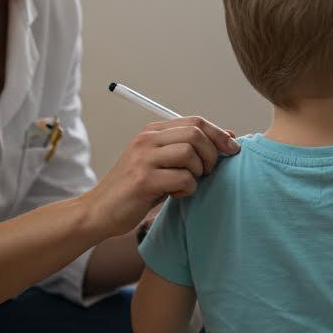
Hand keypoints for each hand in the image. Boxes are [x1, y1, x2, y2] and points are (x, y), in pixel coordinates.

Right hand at [78, 117, 239, 240]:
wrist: (98, 212)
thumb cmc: (136, 189)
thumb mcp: (162, 164)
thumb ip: (190, 149)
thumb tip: (230, 137)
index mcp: (152, 132)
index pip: (195, 121)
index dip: (219, 134)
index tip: (233, 150)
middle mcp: (146, 139)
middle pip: (195, 133)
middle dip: (212, 154)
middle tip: (207, 173)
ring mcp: (143, 158)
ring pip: (190, 153)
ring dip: (198, 173)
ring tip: (187, 184)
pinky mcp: (143, 180)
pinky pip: (182, 178)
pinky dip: (188, 189)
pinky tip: (175, 195)